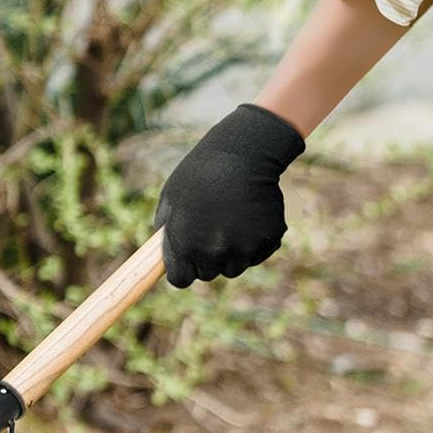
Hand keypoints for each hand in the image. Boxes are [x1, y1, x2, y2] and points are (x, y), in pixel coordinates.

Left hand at [152, 103, 305, 287]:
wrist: (243, 152)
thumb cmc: (200, 172)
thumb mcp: (170, 199)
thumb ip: (166, 231)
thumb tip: (165, 256)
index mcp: (185, 245)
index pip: (181, 280)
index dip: (184, 268)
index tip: (187, 258)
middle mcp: (214, 253)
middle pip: (209, 274)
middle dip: (208, 258)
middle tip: (211, 228)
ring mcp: (244, 249)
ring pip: (235, 265)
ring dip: (232, 251)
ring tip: (231, 218)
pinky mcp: (268, 241)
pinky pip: (258, 253)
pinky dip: (255, 241)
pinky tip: (249, 215)